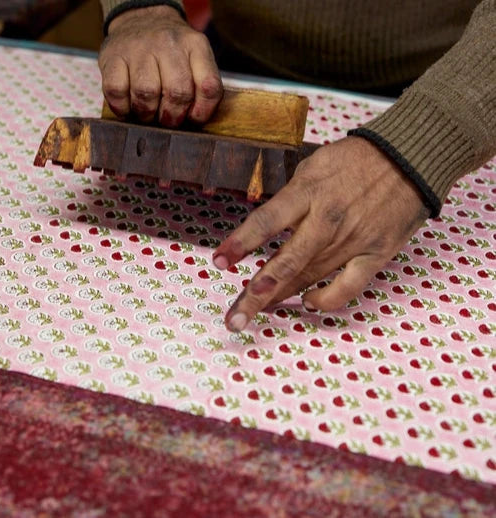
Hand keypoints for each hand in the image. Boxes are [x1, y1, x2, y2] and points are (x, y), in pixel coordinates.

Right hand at [98, 5, 222, 125]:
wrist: (140, 19)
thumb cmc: (171, 54)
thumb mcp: (195, 60)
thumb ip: (201, 88)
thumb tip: (195, 124)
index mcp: (195, 46)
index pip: (208, 87)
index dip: (202, 112)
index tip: (193, 118)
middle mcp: (169, 42)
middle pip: (177, 93)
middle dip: (173, 116)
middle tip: (167, 120)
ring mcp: (139, 47)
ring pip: (146, 93)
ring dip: (147, 113)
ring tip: (147, 112)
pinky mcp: (112, 56)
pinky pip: (117, 91)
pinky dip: (122, 107)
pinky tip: (128, 106)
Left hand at [212, 136, 429, 331]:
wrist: (409, 157)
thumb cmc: (355, 160)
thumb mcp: (314, 165)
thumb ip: (290, 198)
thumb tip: (268, 229)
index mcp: (308, 192)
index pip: (266, 222)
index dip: (240, 244)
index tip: (219, 262)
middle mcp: (328, 219)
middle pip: (285, 263)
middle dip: (255, 295)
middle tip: (233, 319)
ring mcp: (353, 239)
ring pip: (310, 278)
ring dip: (280, 298)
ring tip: (255, 313)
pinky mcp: (375, 253)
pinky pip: (348, 286)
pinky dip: (326, 300)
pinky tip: (308, 304)